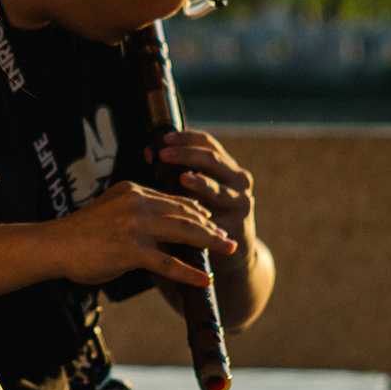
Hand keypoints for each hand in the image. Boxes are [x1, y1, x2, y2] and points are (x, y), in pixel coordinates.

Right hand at [43, 181, 235, 289]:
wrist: (52, 245)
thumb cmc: (78, 235)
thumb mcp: (110, 212)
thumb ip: (135, 216)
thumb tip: (160, 232)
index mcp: (132, 191)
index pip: (172, 199)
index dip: (195, 211)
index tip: (210, 221)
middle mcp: (136, 202)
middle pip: (184, 212)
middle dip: (210, 226)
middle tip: (227, 238)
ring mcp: (134, 225)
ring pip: (184, 232)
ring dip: (210, 242)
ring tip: (227, 251)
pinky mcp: (131, 249)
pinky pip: (168, 262)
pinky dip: (189, 272)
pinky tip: (204, 279)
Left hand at [156, 130, 257, 268]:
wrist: (233, 251)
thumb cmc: (208, 215)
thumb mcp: (196, 190)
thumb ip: (177, 170)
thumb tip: (149, 150)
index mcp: (227, 167)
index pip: (208, 144)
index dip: (187, 138)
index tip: (165, 138)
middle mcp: (239, 180)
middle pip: (212, 160)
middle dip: (187, 156)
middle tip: (163, 154)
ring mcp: (240, 202)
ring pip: (217, 188)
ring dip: (199, 183)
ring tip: (183, 178)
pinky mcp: (237, 225)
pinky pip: (216, 218)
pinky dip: (202, 213)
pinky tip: (189, 211)